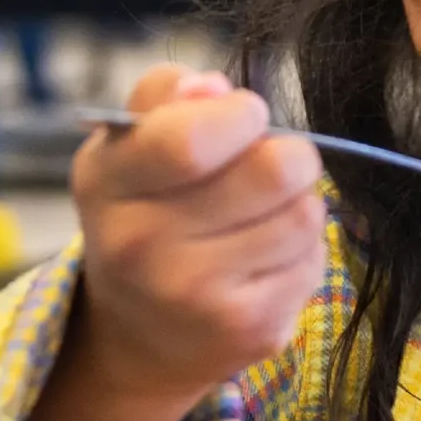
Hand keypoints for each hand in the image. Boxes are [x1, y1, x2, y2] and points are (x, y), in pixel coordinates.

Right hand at [32, 65, 324, 420]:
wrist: (140, 330)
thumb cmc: (145, 211)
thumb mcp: (130, 145)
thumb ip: (165, 96)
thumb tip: (214, 89)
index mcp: (107, 184)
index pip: (191, 141)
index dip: (241, 115)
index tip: (245, 116)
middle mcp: (141, 247)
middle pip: (275, 170)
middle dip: (287, 155)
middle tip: (266, 166)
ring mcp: (195, 298)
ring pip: (305, 215)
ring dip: (297, 204)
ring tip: (261, 215)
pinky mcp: (249, 330)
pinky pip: (313, 260)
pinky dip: (301, 251)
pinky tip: (264, 258)